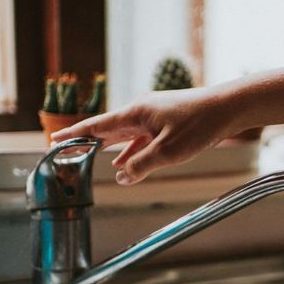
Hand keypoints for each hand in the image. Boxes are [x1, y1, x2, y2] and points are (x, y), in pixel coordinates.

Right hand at [49, 86, 243, 184]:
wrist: (229, 107)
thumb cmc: (200, 125)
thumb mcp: (168, 151)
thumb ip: (142, 165)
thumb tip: (122, 176)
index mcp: (134, 114)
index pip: (96, 126)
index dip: (74, 135)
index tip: (54, 141)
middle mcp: (140, 111)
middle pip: (106, 128)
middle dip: (86, 141)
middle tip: (65, 150)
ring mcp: (154, 115)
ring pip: (125, 134)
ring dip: (109, 148)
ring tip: (90, 159)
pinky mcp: (167, 120)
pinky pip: (141, 137)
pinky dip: (131, 150)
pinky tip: (125, 162)